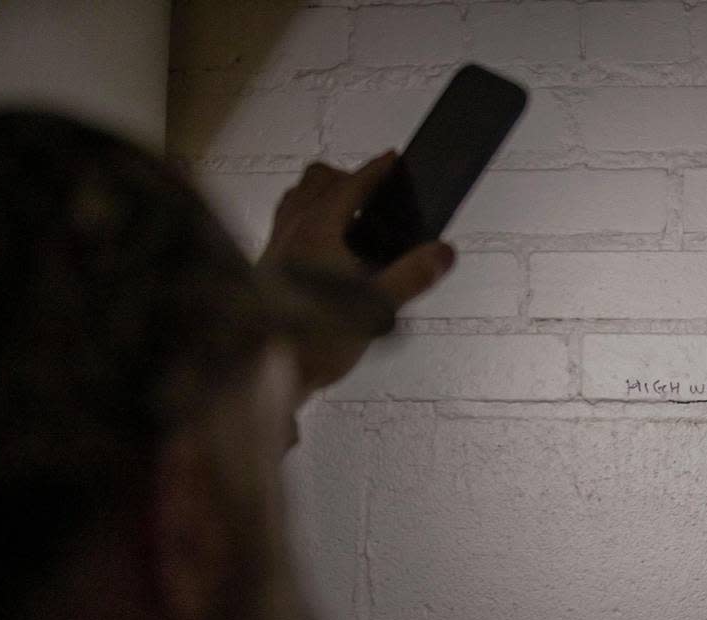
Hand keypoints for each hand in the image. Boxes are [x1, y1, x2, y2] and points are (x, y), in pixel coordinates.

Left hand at [259, 152, 454, 391]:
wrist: (264, 372)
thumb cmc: (314, 340)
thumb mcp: (375, 308)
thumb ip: (412, 277)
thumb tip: (443, 252)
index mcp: (318, 230)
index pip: (352, 185)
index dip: (377, 170)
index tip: (393, 160)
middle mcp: (291, 231)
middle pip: (317, 180)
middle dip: (346, 178)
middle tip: (372, 194)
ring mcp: (274, 247)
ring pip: (296, 199)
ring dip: (320, 195)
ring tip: (346, 213)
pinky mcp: (265, 268)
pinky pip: (284, 224)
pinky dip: (304, 219)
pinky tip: (320, 247)